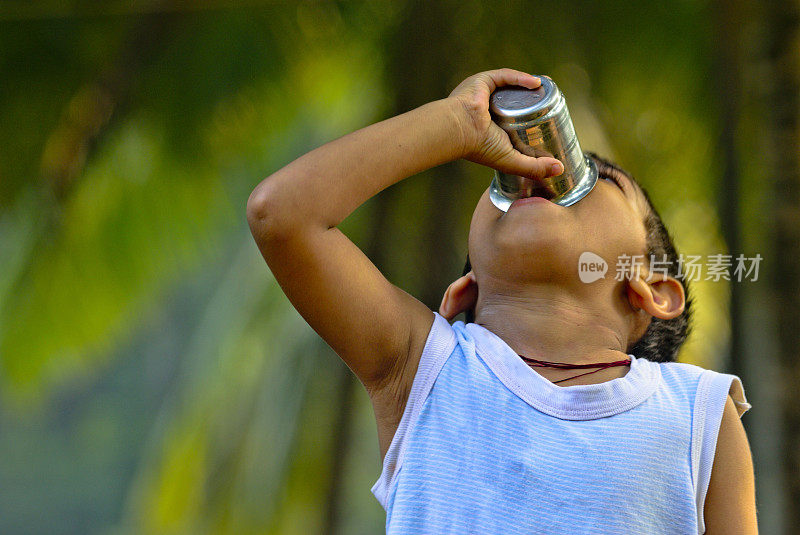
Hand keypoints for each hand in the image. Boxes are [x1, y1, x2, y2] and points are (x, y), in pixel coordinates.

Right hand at [447, 68, 563, 179]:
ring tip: (549, 89)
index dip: (536, 122)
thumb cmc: (480, 148)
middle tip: (556, 102)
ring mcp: (487, 95)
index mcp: (494, 129)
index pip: (518, 123)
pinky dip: (521, 78)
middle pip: (518, 102)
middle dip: (536, 100)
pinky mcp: (483, 81)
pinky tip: (537, 83)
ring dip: (531, 86)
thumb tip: (560, 170)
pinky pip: (505, 76)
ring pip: (513, 87)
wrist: (458, 130)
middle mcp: (490, 110)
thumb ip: (534, 167)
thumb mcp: (511, 161)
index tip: (555, 123)